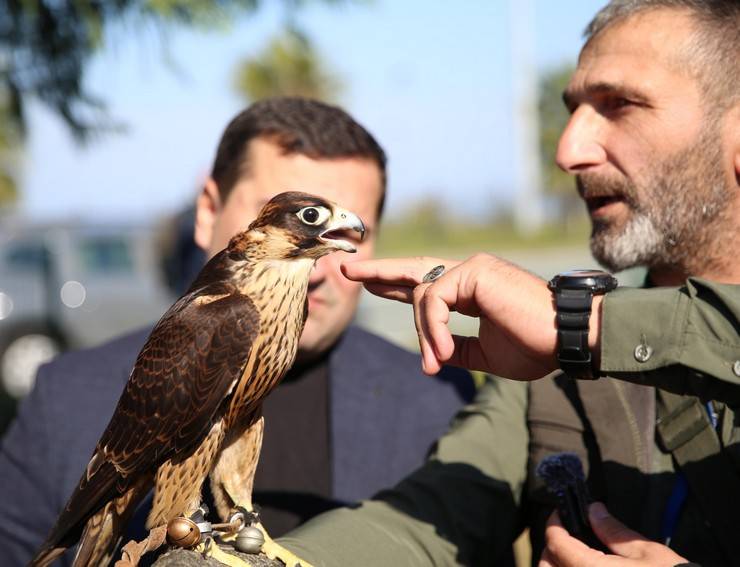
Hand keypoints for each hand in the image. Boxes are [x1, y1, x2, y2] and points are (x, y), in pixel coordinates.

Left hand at [342, 254, 597, 378]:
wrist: (567, 338)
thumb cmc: (535, 346)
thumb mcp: (484, 354)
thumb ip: (455, 348)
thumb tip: (432, 353)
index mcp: (471, 289)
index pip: (425, 284)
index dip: (395, 286)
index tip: (369, 285)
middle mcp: (469, 273)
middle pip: (413, 270)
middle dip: (379, 272)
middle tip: (347, 268)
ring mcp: (472, 268)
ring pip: (423, 297)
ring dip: (423, 335)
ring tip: (434, 363)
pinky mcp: (474, 271)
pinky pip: (433, 301)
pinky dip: (432, 328)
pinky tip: (441, 351)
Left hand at [540, 502, 687, 566]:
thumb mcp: (645, 551)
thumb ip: (613, 530)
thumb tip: (594, 510)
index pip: (556, 543)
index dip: (554, 523)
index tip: (560, 514)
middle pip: (546, 566)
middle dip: (550, 548)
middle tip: (566, 535)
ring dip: (556, 565)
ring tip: (573, 554)